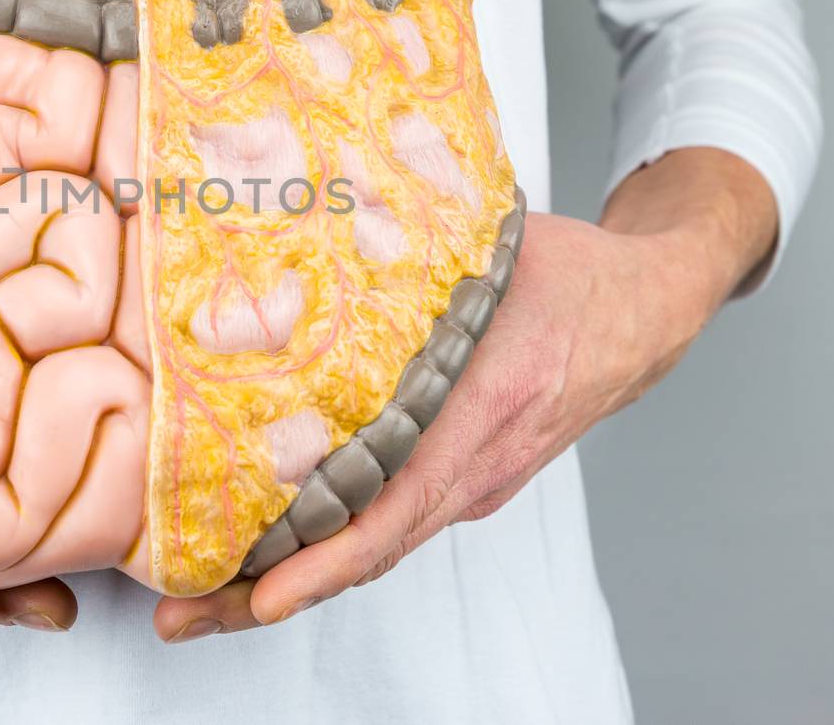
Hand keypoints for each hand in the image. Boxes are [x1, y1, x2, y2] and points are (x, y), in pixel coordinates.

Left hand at [154, 148, 775, 641]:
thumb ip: (413, 244)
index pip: (400, 502)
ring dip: (291, 577)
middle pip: (371, 549)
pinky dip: (328, 547)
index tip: (262, 593)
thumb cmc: (576, 277)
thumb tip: (308, 218)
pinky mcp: (468, 478)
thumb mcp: (496, 248)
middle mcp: (480, 464)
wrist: (651, 309)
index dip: (328, 557)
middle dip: (272, 590)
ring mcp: (476, 480)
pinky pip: (393, 521)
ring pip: (376, 545)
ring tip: (199, 598)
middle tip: (182, 615)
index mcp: (488, 407)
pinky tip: (264, 548)